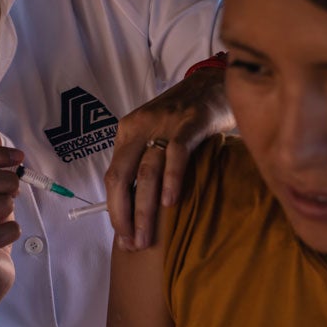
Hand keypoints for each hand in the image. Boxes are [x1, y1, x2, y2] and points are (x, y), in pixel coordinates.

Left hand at [104, 66, 233, 250]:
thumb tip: (136, 207)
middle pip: (122, 177)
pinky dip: (172, 180)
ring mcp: (165, 124)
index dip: (114, 210)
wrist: (214, 82)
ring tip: (147, 237)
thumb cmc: (186, 117)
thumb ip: (144, 161)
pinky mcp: (190, 122)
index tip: (124, 237)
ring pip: (147, 172)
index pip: (113, 176)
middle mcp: (140, 127)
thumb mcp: (155, 134)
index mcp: (127, 131)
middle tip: (132, 244)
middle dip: (123, 215)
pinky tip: (171, 204)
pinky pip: (177, 154)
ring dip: (145, 209)